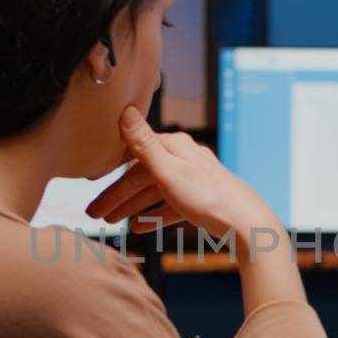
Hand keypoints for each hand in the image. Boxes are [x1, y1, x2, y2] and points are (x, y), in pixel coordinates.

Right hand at [86, 106, 278, 241]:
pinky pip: (171, 205)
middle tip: (94, 214)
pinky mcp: (201, 199)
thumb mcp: (168, 171)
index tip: (90, 190)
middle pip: (142, 177)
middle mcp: (184, 158)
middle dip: (116, 196)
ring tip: (112, 222)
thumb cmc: (208, 197)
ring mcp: (193, 179)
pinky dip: (154, 214)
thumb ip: (144, 144)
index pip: (133, 159)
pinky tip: (140, 227)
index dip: (110, 176)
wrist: (246, 224)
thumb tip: (126, 110)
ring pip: (154, 191)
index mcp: (174, 147)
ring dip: (132, 206)